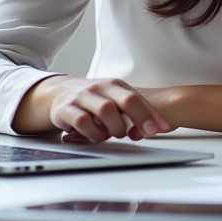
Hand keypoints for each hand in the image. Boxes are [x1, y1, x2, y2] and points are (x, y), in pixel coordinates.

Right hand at [19, 76, 174, 142]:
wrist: (59, 92)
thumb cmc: (94, 100)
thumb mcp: (114, 100)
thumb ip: (135, 112)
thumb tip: (159, 128)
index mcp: (115, 85)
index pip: (137, 98)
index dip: (150, 115)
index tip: (161, 129)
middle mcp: (99, 88)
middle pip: (125, 101)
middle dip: (138, 119)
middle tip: (138, 135)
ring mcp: (82, 97)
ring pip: (105, 110)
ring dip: (114, 128)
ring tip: (114, 134)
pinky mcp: (66, 109)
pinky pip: (82, 121)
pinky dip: (93, 132)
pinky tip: (96, 135)